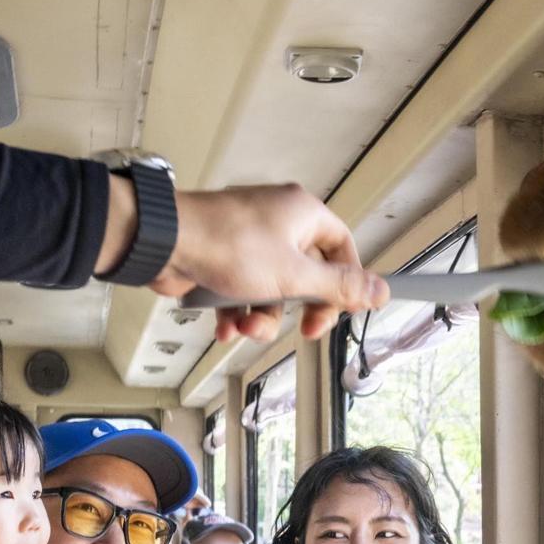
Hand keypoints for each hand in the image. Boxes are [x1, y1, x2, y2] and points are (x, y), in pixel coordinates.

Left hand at [148, 183, 389, 341]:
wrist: (163, 242)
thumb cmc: (225, 244)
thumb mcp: (294, 276)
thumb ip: (339, 287)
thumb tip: (381, 291)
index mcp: (303, 214)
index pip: (342, 247)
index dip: (345, 281)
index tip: (339, 308)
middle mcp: (278, 222)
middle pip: (308, 275)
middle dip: (298, 309)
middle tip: (302, 329)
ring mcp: (249, 239)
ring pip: (273, 289)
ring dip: (263, 317)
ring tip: (246, 326)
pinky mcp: (223, 257)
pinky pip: (243, 290)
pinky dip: (237, 312)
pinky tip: (226, 325)